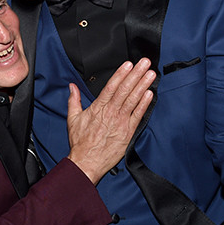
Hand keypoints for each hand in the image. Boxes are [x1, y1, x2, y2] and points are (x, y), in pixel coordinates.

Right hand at [66, 60, 154, 183]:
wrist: (87, 161)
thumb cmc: (80, 142)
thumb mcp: (73, 118)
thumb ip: (74, 100)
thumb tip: (72, 87)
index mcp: (98, 107)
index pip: (111, 86)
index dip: (121, 74)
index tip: (129, 64)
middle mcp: (111, 112)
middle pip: (125, 89)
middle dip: (136, 74)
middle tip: (145, 63)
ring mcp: (121, 121)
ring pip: (133, 99)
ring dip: (143, 85)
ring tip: (151, 74)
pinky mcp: (128, 132)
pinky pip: (138, 115)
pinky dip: (144, 104)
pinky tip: (150, 94)